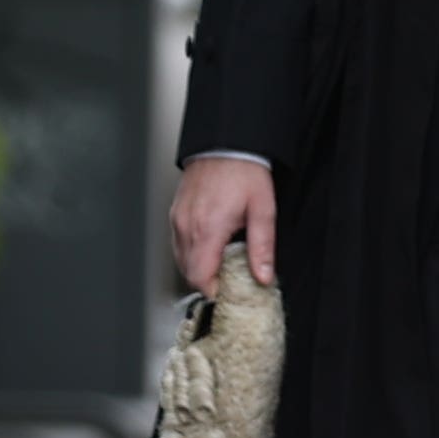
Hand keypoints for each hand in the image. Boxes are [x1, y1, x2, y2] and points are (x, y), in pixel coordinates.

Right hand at [169, 156, 275, 292]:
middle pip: (188, 271)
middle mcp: (186, 227)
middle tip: (231, 280)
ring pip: (180, 259)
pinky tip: (212, 247)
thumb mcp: (263, 211)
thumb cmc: (245, 173)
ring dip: (199, 267)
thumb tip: (263, 276)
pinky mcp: (175, 214)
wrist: (226, 145)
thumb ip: (262, 246)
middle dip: (208, 281)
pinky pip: (178, 243)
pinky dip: (192, 252)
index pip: (199, 276)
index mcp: (207, 229)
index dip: (214, 290)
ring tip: (224, 263)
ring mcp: (177, 220)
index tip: (230, 292)